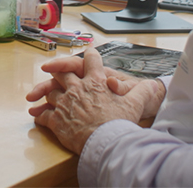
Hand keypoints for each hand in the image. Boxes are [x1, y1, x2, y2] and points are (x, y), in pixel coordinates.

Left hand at [26, 52, 165, 118]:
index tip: (88, 50)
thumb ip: (144, 91)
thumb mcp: (136, 104)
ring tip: (39, 95)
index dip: (90, 54)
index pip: (91, 60)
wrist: (106, 142)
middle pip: (62, 73)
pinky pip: (44, 115)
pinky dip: (40, 115)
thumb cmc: (120, 122)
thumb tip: (155, 85)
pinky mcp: (56, 120)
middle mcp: (77, 88)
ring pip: (51, 93)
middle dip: (57, 70)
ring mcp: (65, 103)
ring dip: (46, 93)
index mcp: (96, 81)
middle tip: (50, 69)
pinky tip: (37, 115)